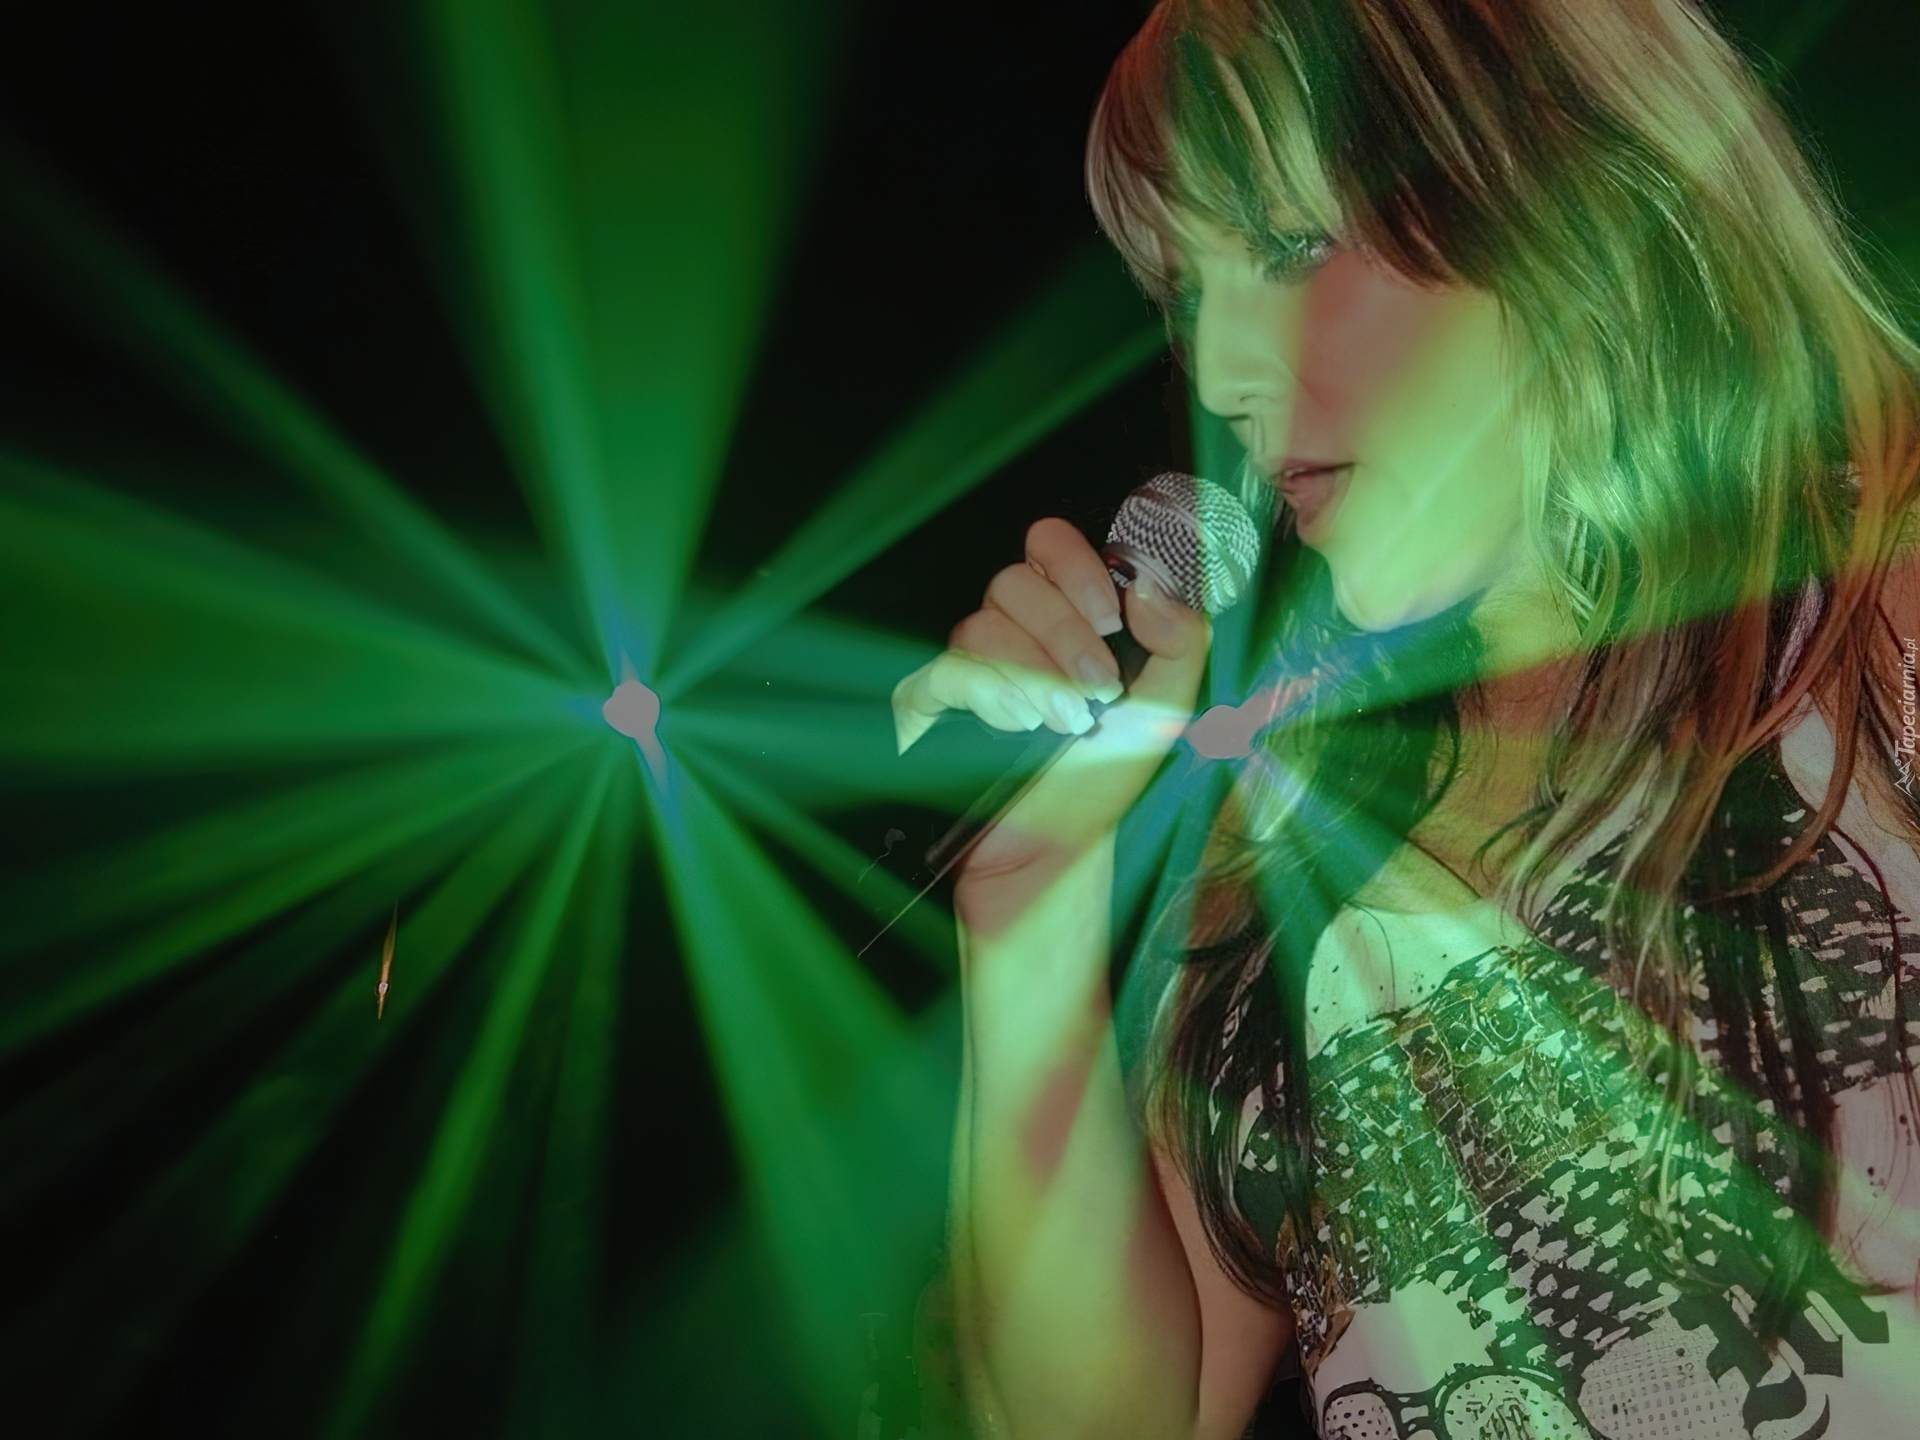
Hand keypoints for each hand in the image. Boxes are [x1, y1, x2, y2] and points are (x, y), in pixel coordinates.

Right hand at [892, 518, 1209, 900]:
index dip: (1077, 568)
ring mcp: (966, 665)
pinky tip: (1018, 725)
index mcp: (1063, 617)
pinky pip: (945, 670)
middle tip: (1097, 688)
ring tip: (1063, 722)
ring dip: (1034, 674)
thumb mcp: (1165, 709)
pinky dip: (989, 694)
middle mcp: (1011, 631)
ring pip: (980, 623)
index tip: (1111, 619)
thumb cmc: (1101, 780)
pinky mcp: (929, 703)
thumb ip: (1181, 639)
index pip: (1049, 546)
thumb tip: (1149, 588)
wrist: (1056, 849)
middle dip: (1065, 635)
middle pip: (1013, 581)